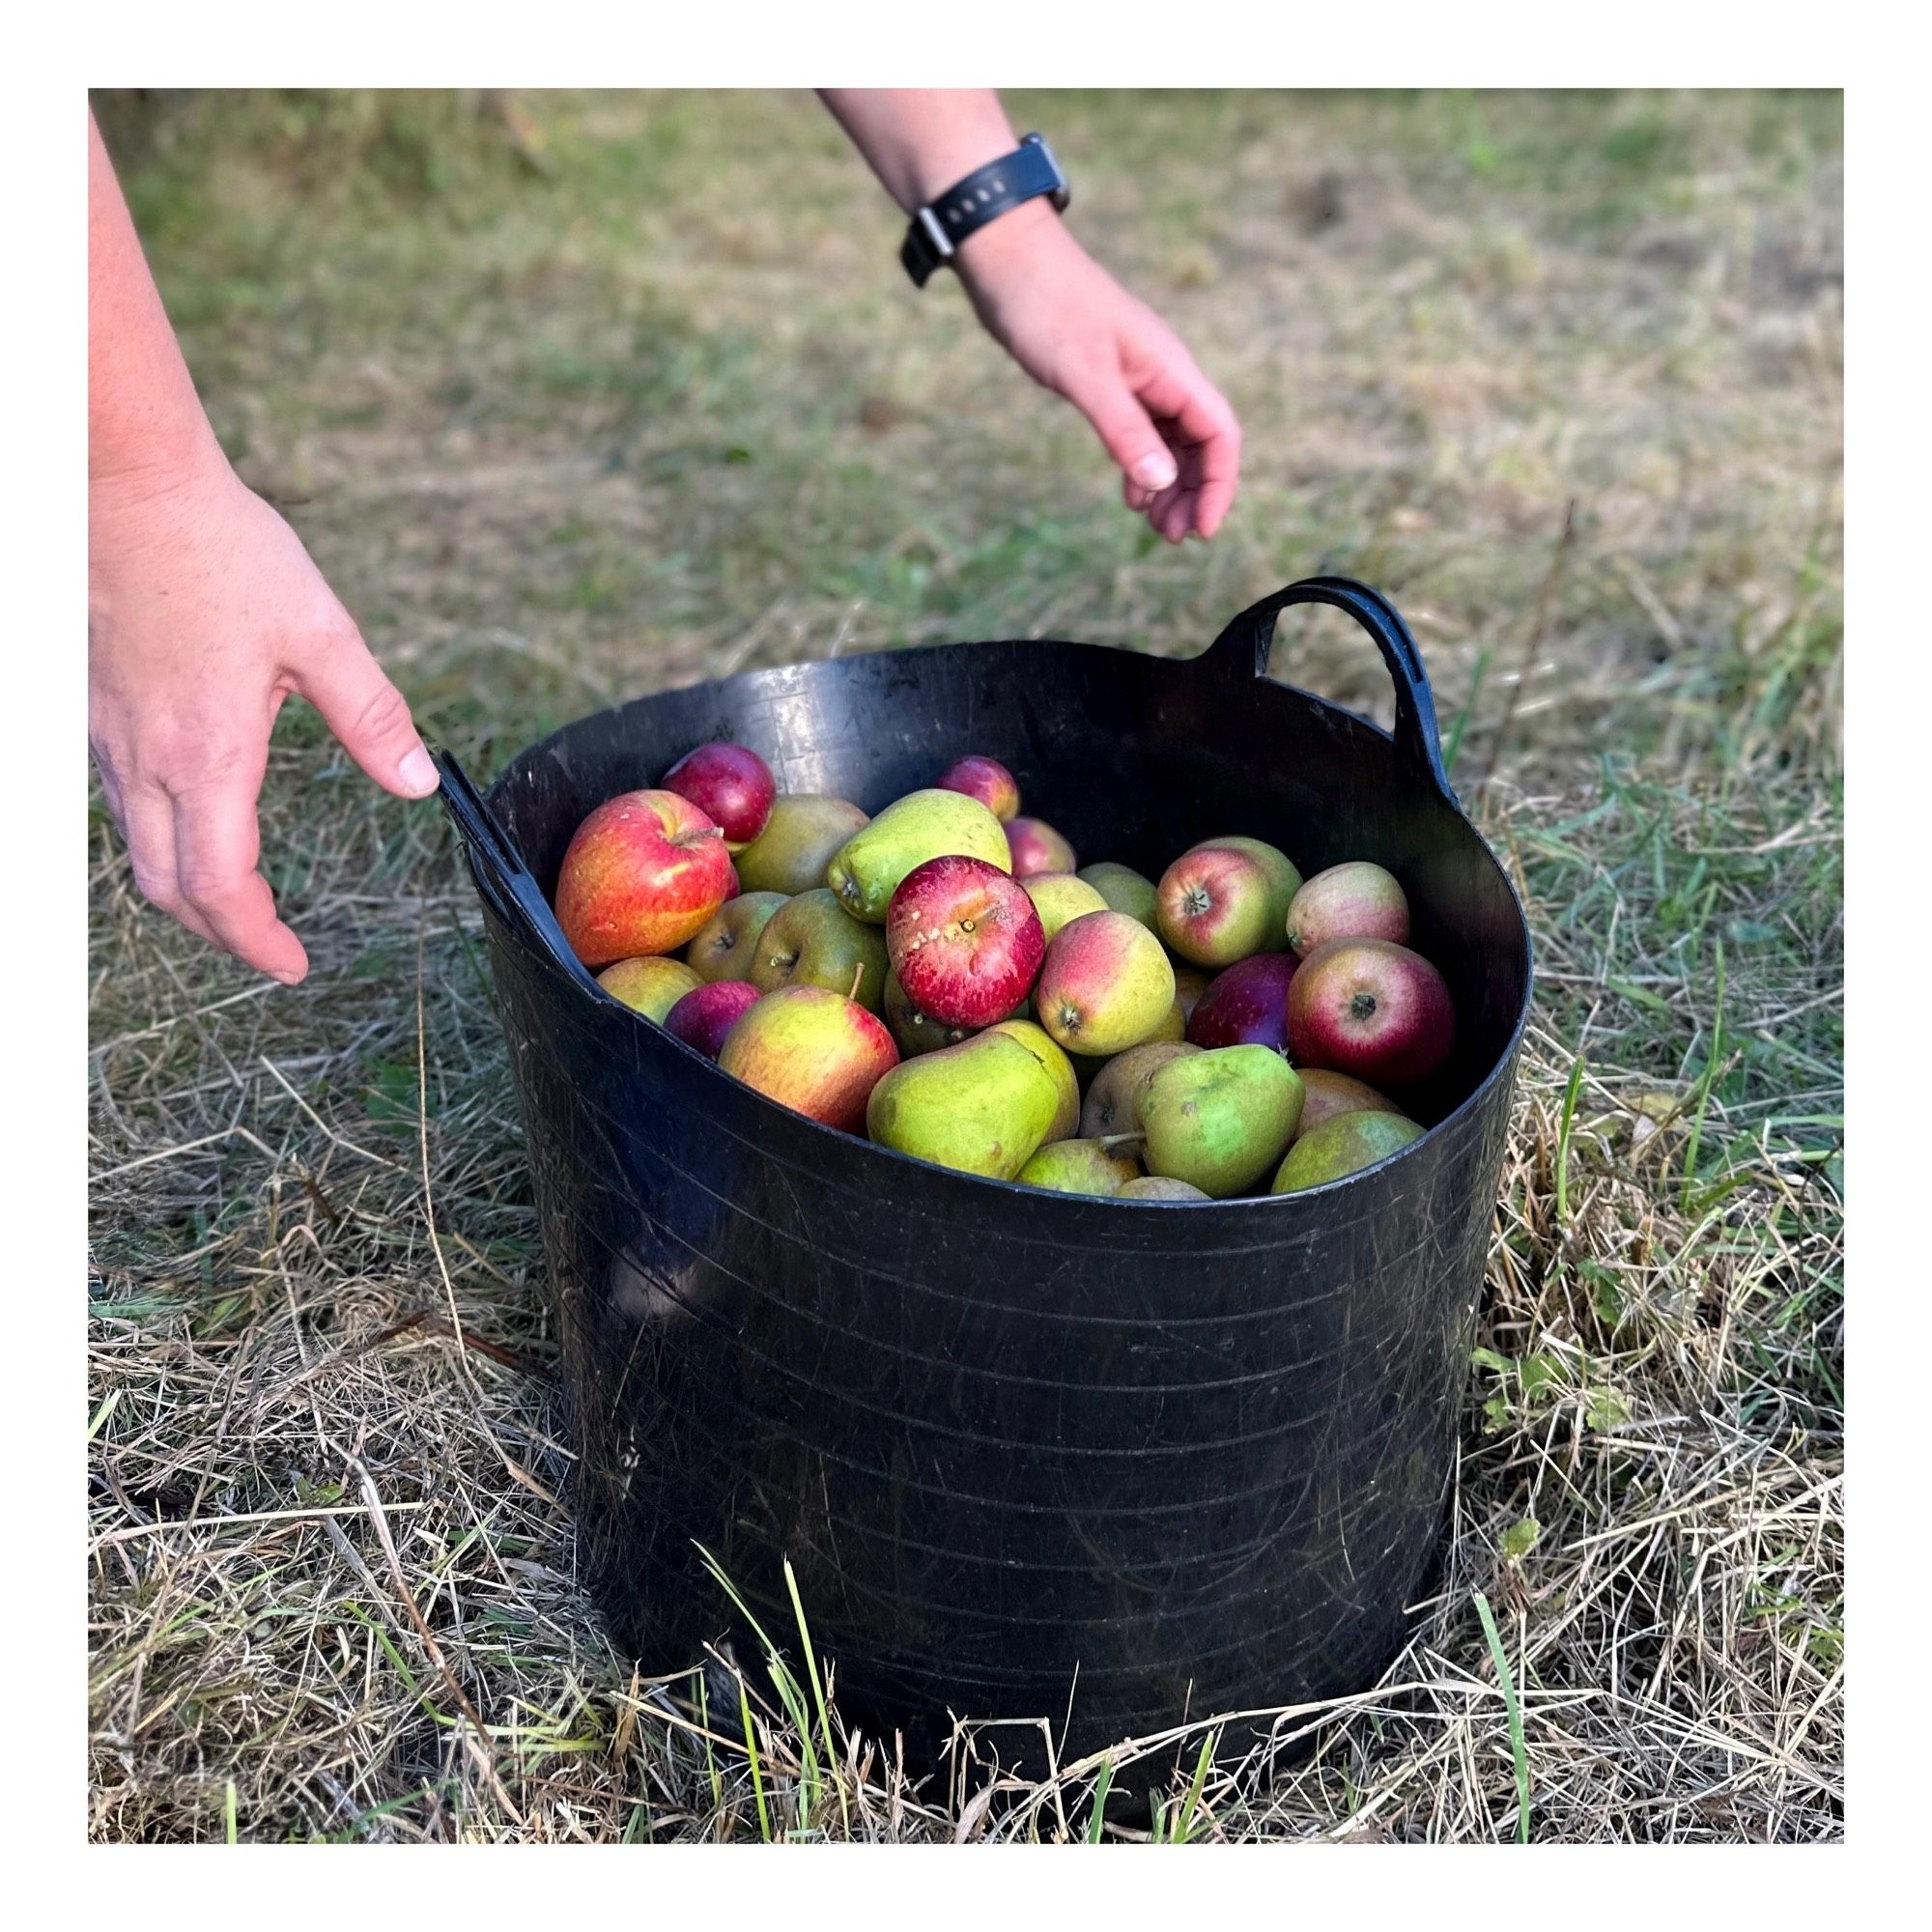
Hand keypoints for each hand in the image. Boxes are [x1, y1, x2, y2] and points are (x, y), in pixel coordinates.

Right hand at [88, 460, 438, 982]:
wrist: (121, 484)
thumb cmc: (221, 549)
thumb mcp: (320, 632)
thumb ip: (372, 716)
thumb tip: (420, 783)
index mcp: (207, 754)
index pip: (221, 887)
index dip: (257, 939)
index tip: (293, 963)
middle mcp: (144, 759)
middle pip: (168, 889)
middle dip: (221, 931)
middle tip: (270, 946)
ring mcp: (105, 736)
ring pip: (134, 849)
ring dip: (186, 890)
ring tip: (238, 900)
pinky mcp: (88, 709)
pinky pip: (115, 801)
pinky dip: (155, 838)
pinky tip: (191, 821)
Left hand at [955, 203, 1241, 541]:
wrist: (1007, 257)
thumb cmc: (1046, 307)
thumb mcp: (1084, 376)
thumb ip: (1124, 431)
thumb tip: (1160, 483)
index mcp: (1171, 369)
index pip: (1219, 434)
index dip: (1219, 485)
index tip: (1203, 530)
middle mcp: (1164, 374)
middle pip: (1201, 444)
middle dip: (1194, 493)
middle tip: (1173, 538)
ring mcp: (1138, 377)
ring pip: (1172, 441)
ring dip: (1169, 486)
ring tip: (1155, 527)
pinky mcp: (1111, 380)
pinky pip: (1143, 431)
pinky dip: (1142, 466)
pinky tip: (1130, 495)